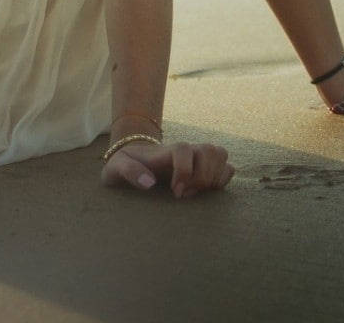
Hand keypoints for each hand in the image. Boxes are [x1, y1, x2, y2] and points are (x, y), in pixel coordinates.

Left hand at [100, 140, 235, 198]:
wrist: (131, 163)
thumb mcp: (116, 168)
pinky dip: (222, 181)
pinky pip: (228, 168)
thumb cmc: (124, 167)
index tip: (175, 192)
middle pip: (210, 150)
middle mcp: (186, 151)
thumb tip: (149, 182)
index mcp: (165, 151)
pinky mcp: (206, 169)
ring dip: (214, 177)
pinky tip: (205, 193)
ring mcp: (197, 158)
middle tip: (185, 194)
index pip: (183, 149)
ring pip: (221, 154)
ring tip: (197, 193)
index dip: (184, 170)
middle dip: (202, 176)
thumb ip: (128, 171)